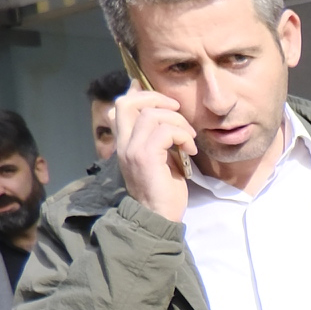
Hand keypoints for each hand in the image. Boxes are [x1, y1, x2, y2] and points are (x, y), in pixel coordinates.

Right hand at [111, 87, 195, 222]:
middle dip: (156, 99)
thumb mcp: (161, 157)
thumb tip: (168, 118)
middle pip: (128, 103)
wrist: (159, 216)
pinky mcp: (145, 157)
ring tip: (188, 138)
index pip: (121, 106)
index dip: (138, 94)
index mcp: (124, 142)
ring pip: (152, 115)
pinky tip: (189, 150)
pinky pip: (165, 131)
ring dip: (178, 122)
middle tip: (177, 110)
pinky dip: (183, 136)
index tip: (162, 97)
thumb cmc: (164, 190)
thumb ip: (160, 138)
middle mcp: (123, 143)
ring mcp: (132, 149)